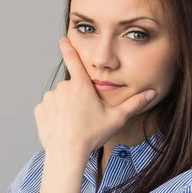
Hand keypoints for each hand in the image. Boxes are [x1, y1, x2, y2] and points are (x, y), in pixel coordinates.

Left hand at [34, 37, 156, 155]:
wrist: (67, 153)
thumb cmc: (92, 135)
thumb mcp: (116, 119)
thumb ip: (134, 104)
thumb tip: (151, 93)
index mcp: (81, 85)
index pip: (73, 59)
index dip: (68, 47)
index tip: (63, 40)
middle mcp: (63, 88)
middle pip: (71, 88)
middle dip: (77, 97)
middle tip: (84, 115)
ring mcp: (50, 99)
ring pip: (59, 98)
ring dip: (65, 107)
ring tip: (74, 123)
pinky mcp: (40, 111)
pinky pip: (48, 109)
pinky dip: (54, 116)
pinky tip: (62, 127)